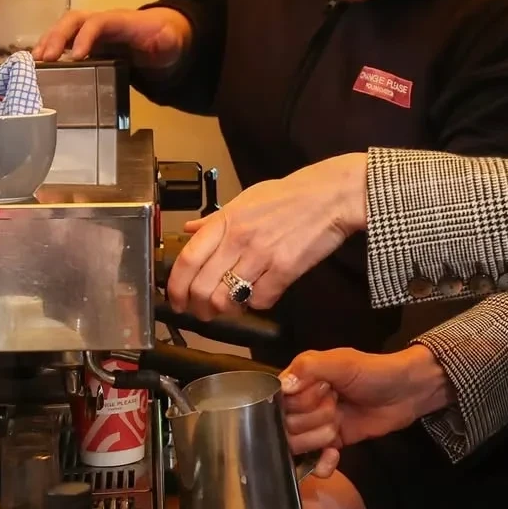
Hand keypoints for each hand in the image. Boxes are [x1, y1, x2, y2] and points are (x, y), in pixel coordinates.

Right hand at [32, 6, 190, 65]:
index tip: (75, 58)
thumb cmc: (165, 39)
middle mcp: (102, 21)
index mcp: (121, 21)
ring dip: (48, 42)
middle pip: (74, 21)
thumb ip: (167, 41)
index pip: (98, 22)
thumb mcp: (171, 41)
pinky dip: (51, 48)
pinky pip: (65, 40)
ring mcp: (92, 30)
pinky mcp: (88, 42)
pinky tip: (41, 64)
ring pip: (65, 28)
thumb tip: (163, 42)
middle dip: (57, 37)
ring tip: (36, 61)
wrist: (165, 37)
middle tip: (44, 59)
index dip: (85, 37)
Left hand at [166, 154, 367, 319]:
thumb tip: (190, 230)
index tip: (176, 300)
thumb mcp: (246, 199)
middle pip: (202, 287)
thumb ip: (216, 220)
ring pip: (227, 299)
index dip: (176, 287)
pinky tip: (262, 295)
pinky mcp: (286, 270)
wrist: (331, 196)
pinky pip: (260, 300)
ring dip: (225, 310)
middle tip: (203, 312)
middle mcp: (239, 239)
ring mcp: (262, 255)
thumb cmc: (289, 196)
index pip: (187, 259)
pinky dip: (257, 304)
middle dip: (198, 307)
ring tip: (231, 307)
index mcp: (225, 221)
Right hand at [280, 344, 455, 459]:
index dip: (299, 402)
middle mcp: (303, 404)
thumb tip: (283, 386)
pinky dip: (322, 463)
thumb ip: (309, 367)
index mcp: (300, 380)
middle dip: (313, 419)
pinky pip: (313, 462)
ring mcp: (316, 425)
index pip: (278, 400)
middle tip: (336, 406)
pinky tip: (335, 454)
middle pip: (286, 425)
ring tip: (338, 425)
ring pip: (297, 445)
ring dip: (319, 438)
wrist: (407, 393)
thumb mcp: (343, 361)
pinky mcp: (331, 444)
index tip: (323, 393)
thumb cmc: (374, 371)